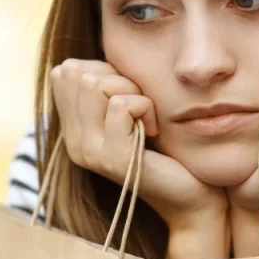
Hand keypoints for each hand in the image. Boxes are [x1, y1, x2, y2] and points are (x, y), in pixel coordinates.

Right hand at [50, 59, 228, 230]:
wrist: (192, 197)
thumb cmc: (167, 147)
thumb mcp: (129, 112)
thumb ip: (107, 88)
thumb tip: (88, 61)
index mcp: (72, 131)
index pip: (66, 71)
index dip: (103, 71)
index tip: (127, 98)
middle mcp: (74, 143)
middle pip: (79, 72)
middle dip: (118, 78)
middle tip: (140, 108)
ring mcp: (90, 153)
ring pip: (97, 83)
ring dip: (133, 92)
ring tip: (146, 119)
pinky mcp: (114, 159)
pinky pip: (122, 104)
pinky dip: (147, 107)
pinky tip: (154, 130)